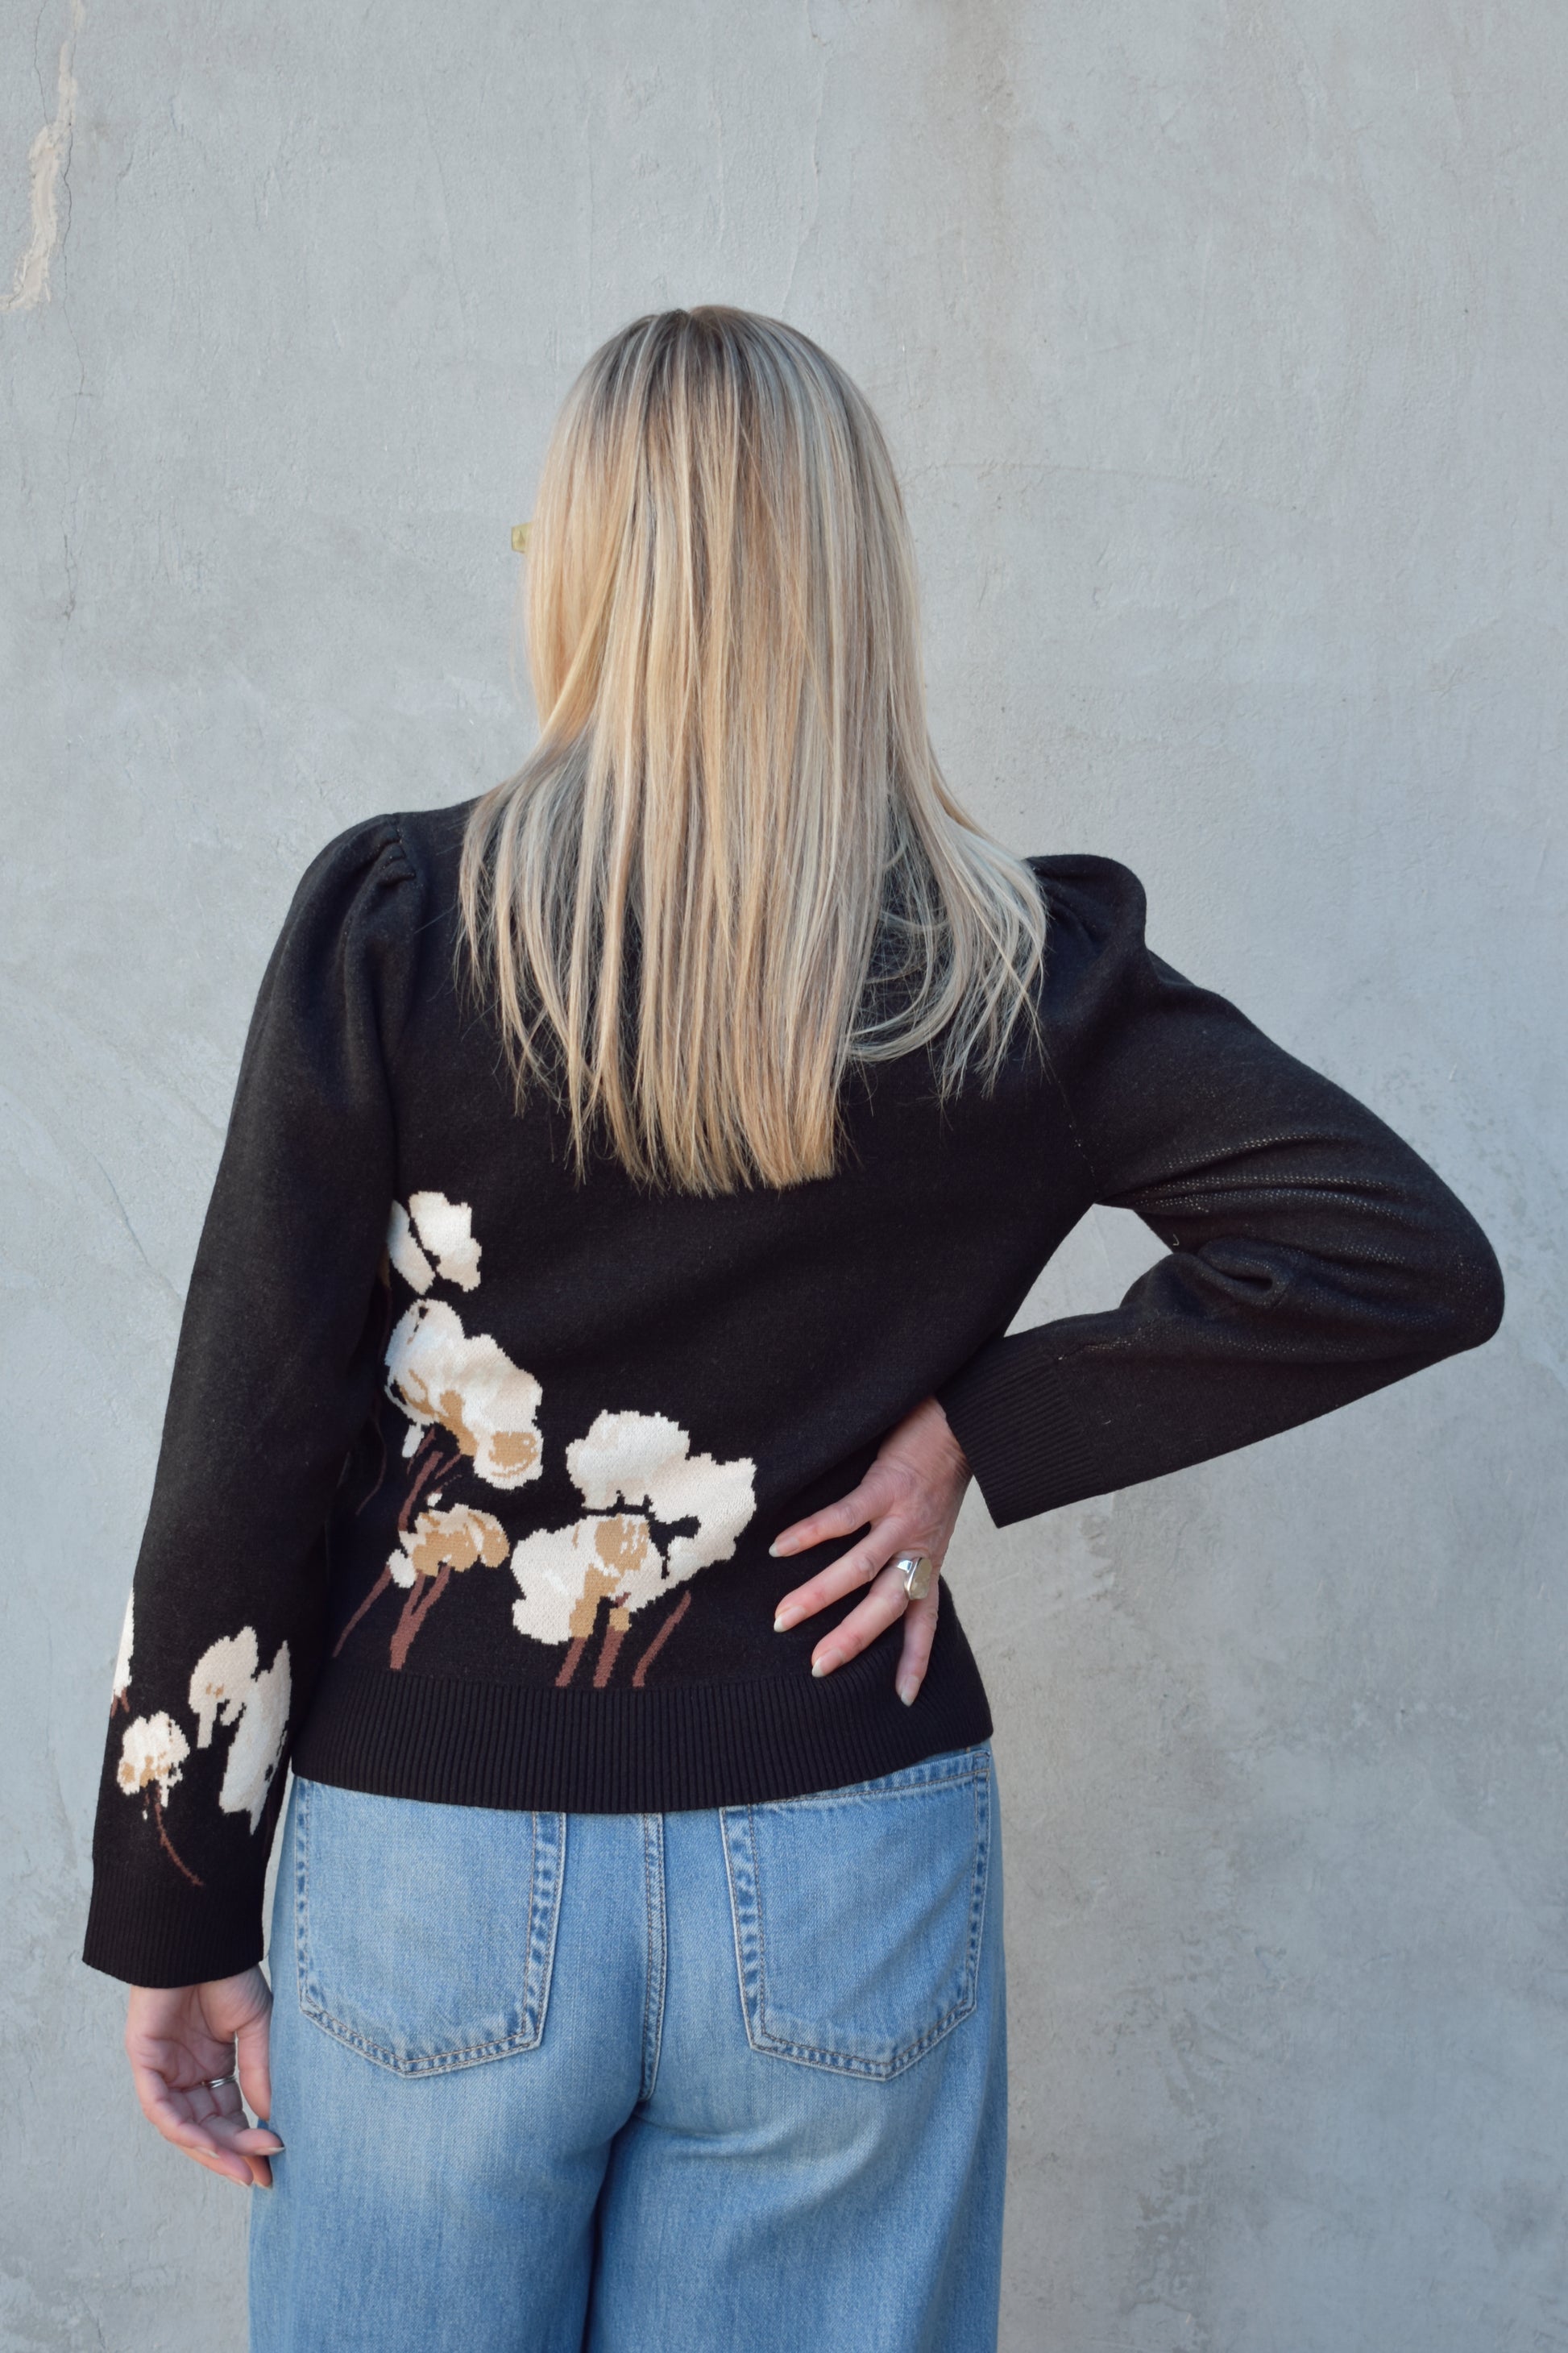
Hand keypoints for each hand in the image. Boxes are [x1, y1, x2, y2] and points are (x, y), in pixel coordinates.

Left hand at [125, 1966, 283, 2188]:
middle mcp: (188, 2073)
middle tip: (260, 2176)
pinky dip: (183, 2130)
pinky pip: (160, 2108)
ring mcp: (165, 2069)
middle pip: (207, 2128)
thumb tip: (271, 2121)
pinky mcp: (145, 2060)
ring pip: (182, 2126)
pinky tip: (209, 2143)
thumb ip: (261, 2072)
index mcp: (214, 2064)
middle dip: (232, 2154)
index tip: (277, 2159)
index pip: (229, 2115)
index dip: (249, 2140)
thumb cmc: (230, 1973)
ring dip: (211, 2151)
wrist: (202, 1939)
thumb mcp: (259, 2027)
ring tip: (241, 2168)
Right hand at [770, 1395, 970, 1706]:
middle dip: (851, 1641)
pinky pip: (844, 1517)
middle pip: (885, 1608)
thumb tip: (869, 1574)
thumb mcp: (932, 1521)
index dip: (916, 1660)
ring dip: (818, 1596)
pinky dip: (811, 1533)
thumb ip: (907, 1550)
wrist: (963, 1419)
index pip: (925, 1621)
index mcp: (929, 1561)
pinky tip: (780, 1546)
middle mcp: (918, 1548)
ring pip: (859, 1569)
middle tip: (817, 1667)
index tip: (904, 1700)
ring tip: (783, 1618)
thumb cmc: (938, 1469)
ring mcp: (902, 1519)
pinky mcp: (886, 1487)